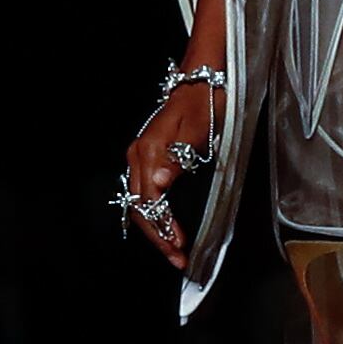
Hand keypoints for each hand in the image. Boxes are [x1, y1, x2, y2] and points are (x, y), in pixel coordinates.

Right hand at [121, 73, 218, 271]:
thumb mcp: (196, 133)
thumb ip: (176, 160)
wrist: (199, 84)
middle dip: (158, 236)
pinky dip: (155, 215)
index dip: (163, 225)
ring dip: (156, 230)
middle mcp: (138, 156)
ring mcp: (140, 158)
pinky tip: (166, 229)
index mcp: (148, 151)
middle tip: (177, 259)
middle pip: (140, 206)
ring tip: (173, 251)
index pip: (149, 199)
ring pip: (140, 203)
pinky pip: (145, 194)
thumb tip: (158, 183)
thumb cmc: (204, 106)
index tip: (179, 245)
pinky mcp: (146, 159)